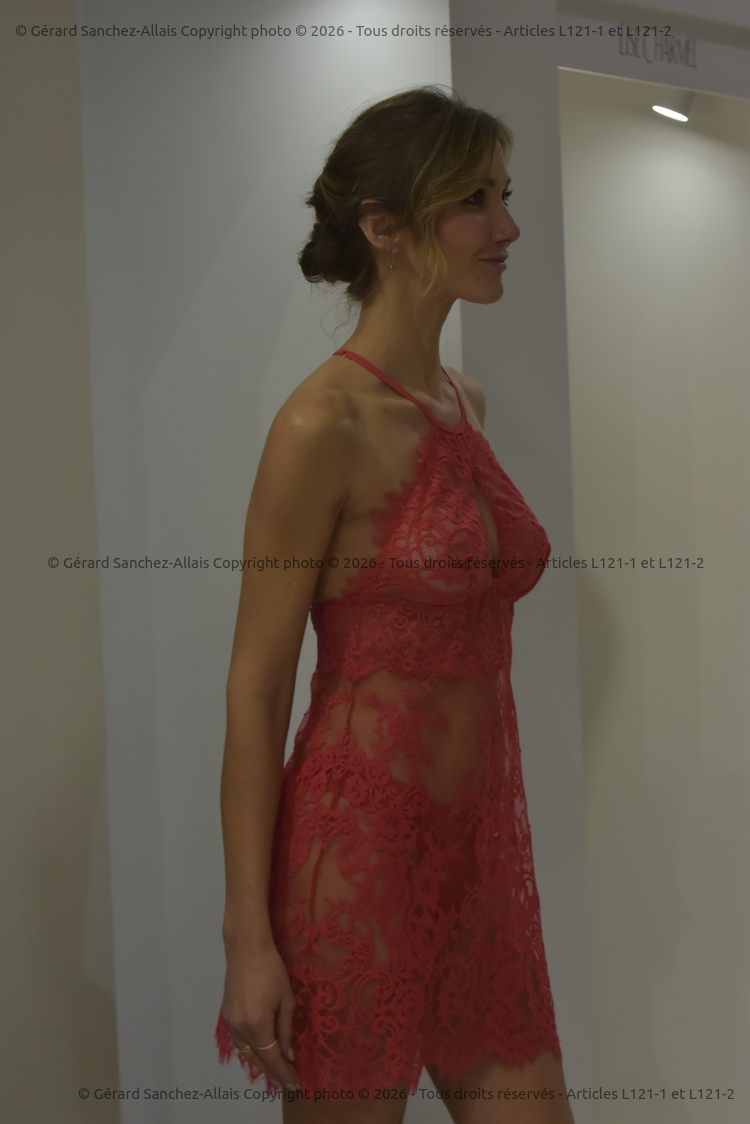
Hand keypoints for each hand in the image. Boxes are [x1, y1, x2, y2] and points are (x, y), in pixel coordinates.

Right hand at [220, 940, 300, 1091]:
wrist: (246, 948)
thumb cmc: (272, 969)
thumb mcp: (286, 999)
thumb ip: (286, 1029)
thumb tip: (288, 1053)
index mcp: (257, 1024)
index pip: (271, 1057)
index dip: (283, 1071)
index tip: (296, 1082)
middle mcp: (240, 1027)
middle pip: (256, 1059)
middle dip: (273, 1072)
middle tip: (288, 1081)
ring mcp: (230, 1022)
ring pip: (246, 1052)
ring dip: (261, 1064)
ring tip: (276, 1071)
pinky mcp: (226, 1016)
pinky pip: (239, 1042)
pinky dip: (251, 1051)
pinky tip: (260, 1052)